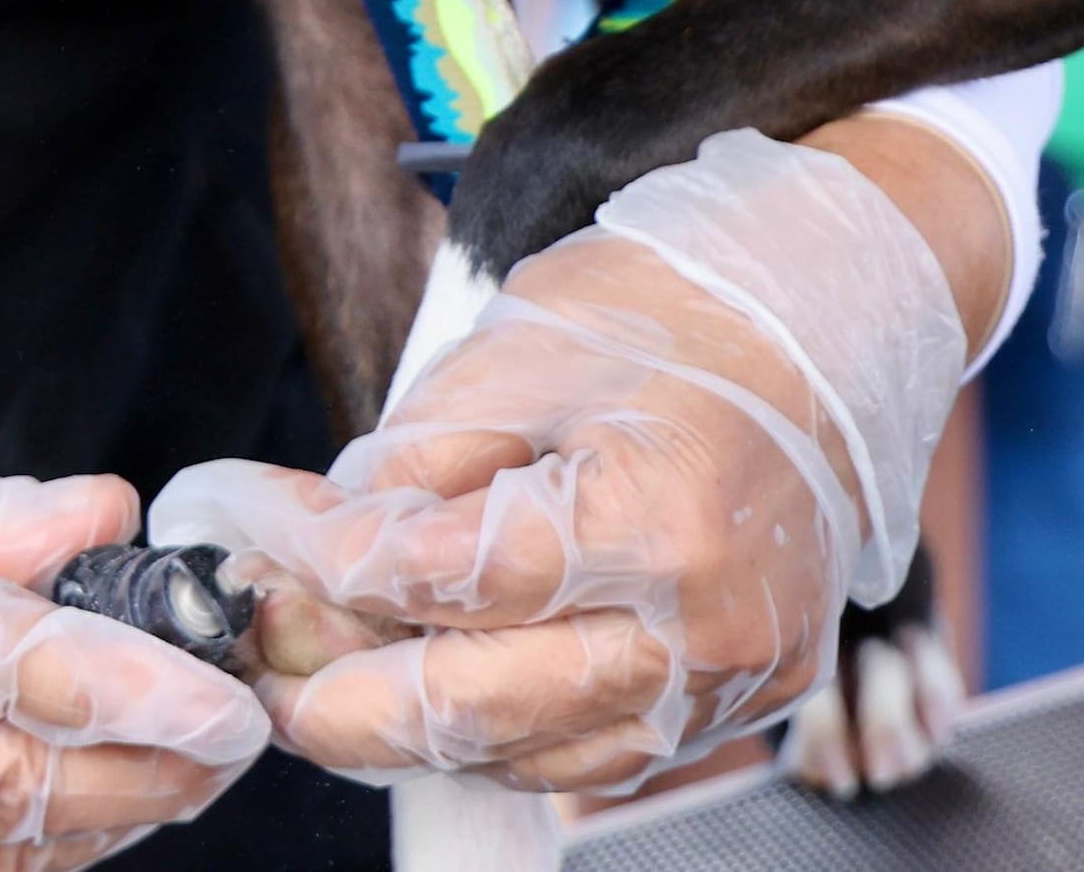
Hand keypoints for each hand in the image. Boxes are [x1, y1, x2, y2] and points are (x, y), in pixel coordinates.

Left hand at [151, 134, 964, 792]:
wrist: (831, 338)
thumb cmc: (679, 324)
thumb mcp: (519, 358)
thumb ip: (410, 466)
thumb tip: (312, 547)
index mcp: (647, 522)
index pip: (437, 582)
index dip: (320, 567)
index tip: (252, 541)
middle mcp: (697, 632)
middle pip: (470, 709)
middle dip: (336, 697)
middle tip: (256, 665)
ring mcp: (726, 687)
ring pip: (519, 758)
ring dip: (405, 728)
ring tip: (322, 675)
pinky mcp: (738, 711)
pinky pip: (586, 758)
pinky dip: (496, 736)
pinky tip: (434, 686)